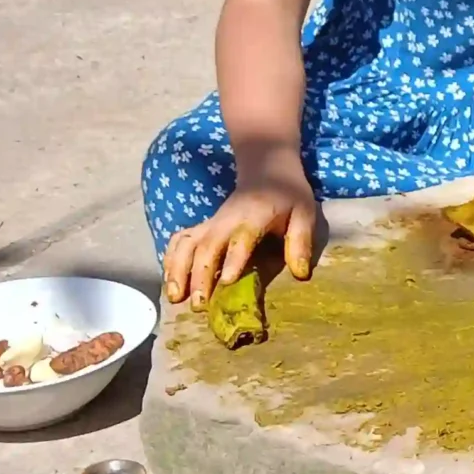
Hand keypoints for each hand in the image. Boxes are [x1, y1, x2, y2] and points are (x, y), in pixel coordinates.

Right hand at [161, 165, 319, 307]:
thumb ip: (301, 242)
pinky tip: (169, 282)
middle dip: (200, 276)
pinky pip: (180, 240)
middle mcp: (227, 219)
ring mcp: (211, 222)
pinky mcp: (203, 226)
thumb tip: (300, 274)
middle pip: (207, 246)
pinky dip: (170, 259)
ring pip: (187, 243)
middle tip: (199, 305)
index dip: (233, 258)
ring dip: (178, 269)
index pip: (242, 237)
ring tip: (174, 297)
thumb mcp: (304, 213)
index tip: (227, 281)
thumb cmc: (289, 195)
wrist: (267, 168)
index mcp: (255, 216)